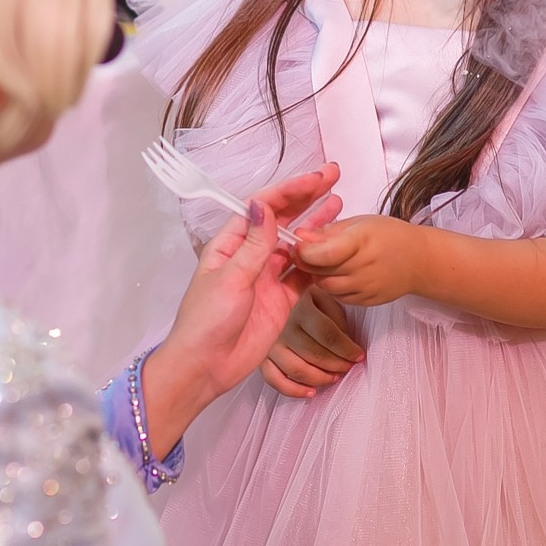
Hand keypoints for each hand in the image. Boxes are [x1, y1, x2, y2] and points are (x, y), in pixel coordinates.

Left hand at [141, 165, 340, 453]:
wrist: (205, 367)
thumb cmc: (206, 320)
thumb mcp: (231, 278)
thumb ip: (254, 244)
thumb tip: (264, 205)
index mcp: (230, 244)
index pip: (262, 208)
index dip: (288, 191)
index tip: (314, 180)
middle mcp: (249, 256)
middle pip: (282, 221)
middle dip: (305, 199)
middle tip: (333, 179)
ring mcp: (266, 278)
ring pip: (296, 246)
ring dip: (316, 227)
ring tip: (340, 206)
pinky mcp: (280, 301)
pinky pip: (302, 276)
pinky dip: (318, 264)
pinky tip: (335, 249)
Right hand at [262, 286, 363, 397]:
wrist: (268, 292)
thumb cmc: (302, 296)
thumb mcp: (322, 296)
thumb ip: (335, 318)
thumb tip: (346, 345)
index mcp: (298, 307)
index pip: (327, 334)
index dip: (346, 349)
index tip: (358, 355)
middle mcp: (281, 326)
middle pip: (313, 354)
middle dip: (336, 364)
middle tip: (348, 367)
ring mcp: (268, 343)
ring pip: (297, 369)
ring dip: (320, 378)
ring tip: (334, 377)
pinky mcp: (260, 357)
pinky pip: (274, 379)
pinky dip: (293, 390)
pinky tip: (310, 391)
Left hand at [295, 214, 423, 306]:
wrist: (420, 261)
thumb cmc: (389, 235)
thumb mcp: (360, 222)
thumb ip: (329, 231)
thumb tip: (300, 235)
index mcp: (362, 240)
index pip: (325, 253)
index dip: (305, 251)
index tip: (298, 244)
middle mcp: (364, 267)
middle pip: (320, 271)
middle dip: (307, 262)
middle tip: (304, 252)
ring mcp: (365, 287)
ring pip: (326, 286)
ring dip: (318, 275)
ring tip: (323, 262)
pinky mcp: (366, 301)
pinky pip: (337, 296)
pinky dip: (331, 286)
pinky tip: (337, 274)